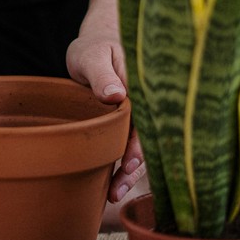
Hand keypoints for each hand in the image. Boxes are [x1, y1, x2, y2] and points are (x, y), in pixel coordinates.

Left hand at [66, 22, 144, 201]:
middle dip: (135, 166)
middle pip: (147, 140)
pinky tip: (113, 185)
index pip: (147, 121)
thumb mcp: (92, 56)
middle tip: (118, 188)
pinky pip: (130, 146)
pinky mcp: (128, 124)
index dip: (140, 145)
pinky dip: (123, 165)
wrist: (96, 45)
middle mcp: (146, 105)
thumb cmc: (94, 48)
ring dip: (130, 172)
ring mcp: (138, 116)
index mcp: (143, 88)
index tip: (129, 164)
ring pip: (140, 147)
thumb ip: (102, 74)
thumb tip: (117, 94)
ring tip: (114, 194)